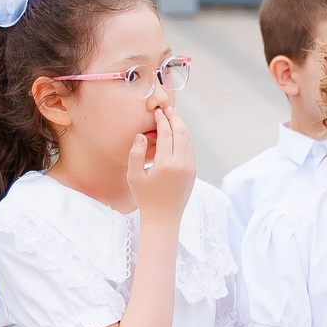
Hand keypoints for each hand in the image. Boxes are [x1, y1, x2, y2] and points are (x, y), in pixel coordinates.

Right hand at [126, 100, 196, 217]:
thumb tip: (141, 135)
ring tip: (174, 117)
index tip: (157, 111)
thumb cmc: (145, 198)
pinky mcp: (193, 172)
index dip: (162, 120)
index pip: (166, 134)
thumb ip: (136, 154)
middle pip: (181, 133)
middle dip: (175, 118)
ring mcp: (190, 168)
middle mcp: (181, 164)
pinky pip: (190, 150)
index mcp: (166, 164)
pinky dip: (185, 138)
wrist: (163, 218)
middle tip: (169, 108)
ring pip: (188, 140)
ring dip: (182, 127)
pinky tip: (178, 134)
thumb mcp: (134, 176)